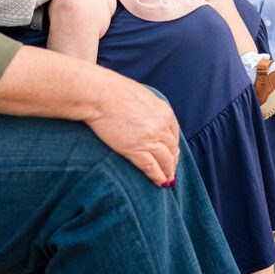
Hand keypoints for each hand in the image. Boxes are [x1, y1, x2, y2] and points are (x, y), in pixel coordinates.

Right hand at [88, 71, 180, 185]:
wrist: (100, 95)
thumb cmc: (114, 91)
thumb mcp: (142, 96)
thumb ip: (149, 109)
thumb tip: (146, 116)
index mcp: (165, 113)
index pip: (174, 134)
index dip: (173, 147)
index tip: (172, 154)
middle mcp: (162, 127)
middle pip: (172, 149)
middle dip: (173, 161)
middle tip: (172, 172)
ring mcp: (150, 139)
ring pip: (165, 160)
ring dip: (168, 172)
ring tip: (167, 181)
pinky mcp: (135, 149)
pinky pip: (151, 167)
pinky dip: (157, 176)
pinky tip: (159, 183)